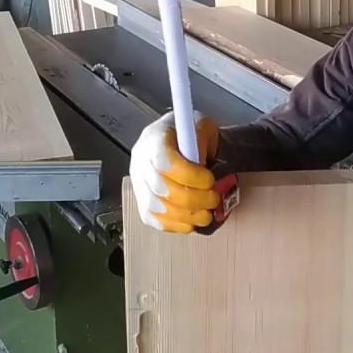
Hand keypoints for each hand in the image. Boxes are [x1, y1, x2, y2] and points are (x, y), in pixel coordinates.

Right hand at [130, 112, 221, 233]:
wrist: (181, 142)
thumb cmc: (193, 135)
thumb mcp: (202, 127)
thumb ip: (202, 143)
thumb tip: (201, 167)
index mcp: (154, 138)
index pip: (164, 162)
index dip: (189, 175)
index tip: (210, 180)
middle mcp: (140, 162)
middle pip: (161, 188)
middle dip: (192, 199)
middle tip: (213, 199)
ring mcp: (138, 185)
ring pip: (157, 208)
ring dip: (186, 216)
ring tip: (207, 214)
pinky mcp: (142, 203)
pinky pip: (155, 220)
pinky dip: (176, 225)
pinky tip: (192, 222)